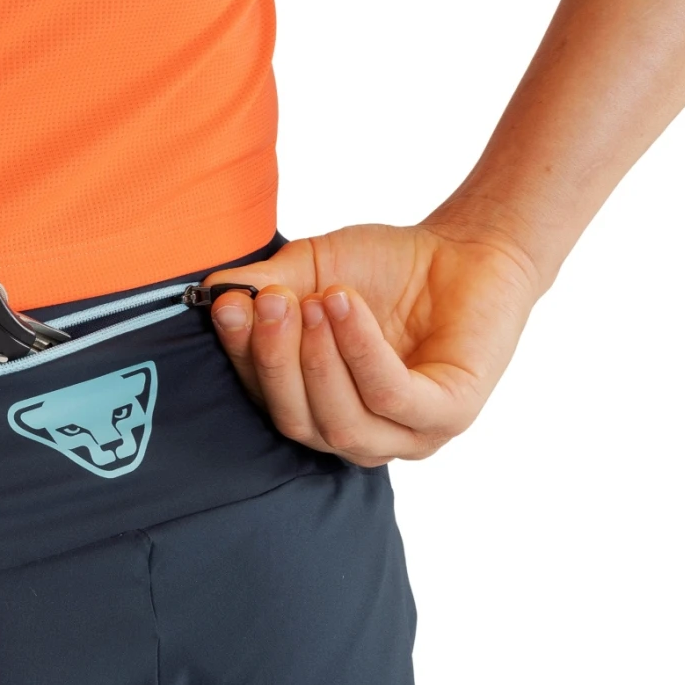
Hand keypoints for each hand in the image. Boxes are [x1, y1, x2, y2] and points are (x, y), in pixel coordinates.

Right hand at [206, 221, 542, 465]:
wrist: (469, 248)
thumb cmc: (388, 268)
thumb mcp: (313, 270)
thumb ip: (266, 284)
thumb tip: (216, 292)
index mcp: (319, 411)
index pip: (268, 400)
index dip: (244, 358)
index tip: (228, 306)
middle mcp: (359, 435)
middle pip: (298, 423)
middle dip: (277, 363)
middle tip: (270, 302)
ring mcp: (407, 436)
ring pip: (342, 424)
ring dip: (318, 362)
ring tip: (314, 300)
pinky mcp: (450, 416)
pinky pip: (390, 396)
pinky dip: (360, 350)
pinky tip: (345, 304)